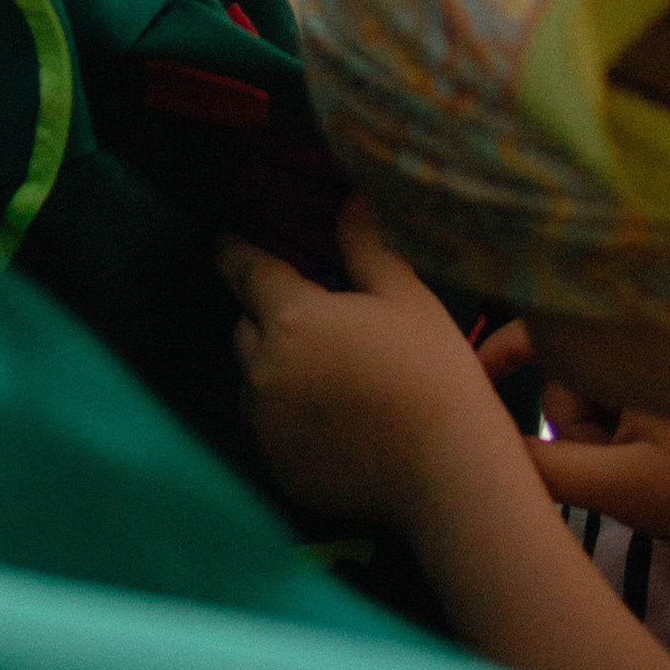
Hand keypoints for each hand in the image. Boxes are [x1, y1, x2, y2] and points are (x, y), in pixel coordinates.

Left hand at [220, 199, 500, 526]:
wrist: (445, 468)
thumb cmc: (430, 369)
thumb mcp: (404, 295)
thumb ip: (365, 246)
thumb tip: (349, 201)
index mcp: (292, 320)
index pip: (248, 273)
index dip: (233, 252)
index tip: (224, 238)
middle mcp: (264, 372)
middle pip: (245, 328)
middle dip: (264, 314)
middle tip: (305, 312)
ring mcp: (266, 426)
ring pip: (252, 379)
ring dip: (272, 365)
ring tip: (321, 367)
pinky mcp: (276, 467)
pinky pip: (267, 426)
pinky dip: (284, 412)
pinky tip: (327, 414)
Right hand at [475, 323, 669, 553]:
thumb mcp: (620, 485)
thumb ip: (545, 466)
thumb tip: (483, 451)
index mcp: (635, 341)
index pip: (547, 327)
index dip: (504, 348)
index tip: (471, 382)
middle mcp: (652, 330)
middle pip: (571, 368)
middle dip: (578, 419)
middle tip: (616, 465)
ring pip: (599, 384)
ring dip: (605, 427)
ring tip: (648, 465)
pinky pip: (629, 388)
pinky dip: (626, 421)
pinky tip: (656, 455)